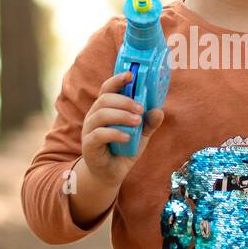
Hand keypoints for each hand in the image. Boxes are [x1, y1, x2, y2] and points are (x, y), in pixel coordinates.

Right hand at [80, 70, 166, 188]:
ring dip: (121, 115)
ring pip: (101, 114)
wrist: (110, 174)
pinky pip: (99, 134)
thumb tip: (159, 110)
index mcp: (105, 108)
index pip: (108, 88)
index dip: (117, 79)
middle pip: (105, 99)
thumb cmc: (123, 149)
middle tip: (141, 108)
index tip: (131, 75)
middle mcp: (94, 115)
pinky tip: (127, 137)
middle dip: (125, 101)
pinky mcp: (89, 144)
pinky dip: (115, 133)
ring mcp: (89, 129)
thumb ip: (149, 123)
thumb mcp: (141, 135)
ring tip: (137, 121)